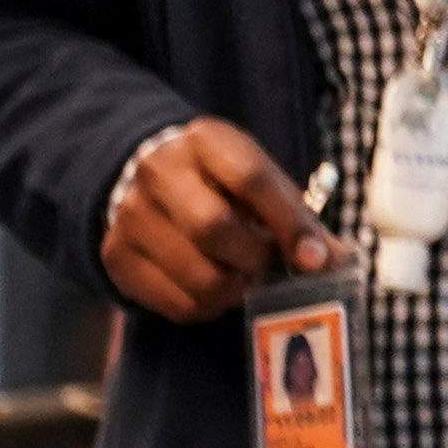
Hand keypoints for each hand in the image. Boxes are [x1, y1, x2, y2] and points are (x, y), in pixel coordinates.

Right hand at [98, 116, 335, 322]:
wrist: (145, 177)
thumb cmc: (219, 180)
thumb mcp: (258, 177)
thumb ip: (294, 214)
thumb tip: (332, 260)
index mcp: (205, 140)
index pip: (252, 180)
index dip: (290, 223)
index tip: (316, 258)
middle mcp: (158, 171)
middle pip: (213, 229)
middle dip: (256, 259)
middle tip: (273, 269)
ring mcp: (130, 214)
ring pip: (196, 276)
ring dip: (236, 290)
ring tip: (247, 280)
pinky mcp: (116, 255)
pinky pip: (175, 303)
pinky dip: (210, 307)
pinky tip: (218, 290)